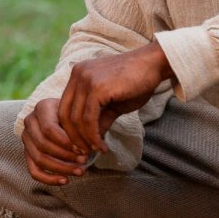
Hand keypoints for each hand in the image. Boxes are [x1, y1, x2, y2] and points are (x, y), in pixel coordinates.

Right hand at [21, 98, 91, 186]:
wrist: (64, 115)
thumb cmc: (75, 114)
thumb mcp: (79, 113)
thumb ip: (84, 126)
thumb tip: (94, 146)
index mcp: (42, 107)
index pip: (49, 129)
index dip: (66, 142)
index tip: (84, 150)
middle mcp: (30, 121)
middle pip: (43, 144)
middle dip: (66, 156)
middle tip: (84, 161)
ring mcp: (26, 137)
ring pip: (38, 158)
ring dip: (61, 168)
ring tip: (80, 171)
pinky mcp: (27, 152)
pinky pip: (33, 170)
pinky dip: (49, 179)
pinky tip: (65, 180)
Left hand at [56, 42, 172, 158]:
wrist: (154, 64)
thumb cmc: (136, 82)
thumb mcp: (113, 103)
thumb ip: (100, 118)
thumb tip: (92, 140)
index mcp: (78, 76)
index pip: (64, 107)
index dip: (69, 129)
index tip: (80, 145)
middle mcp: (77, 76)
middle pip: (65, 114)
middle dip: (73, 138)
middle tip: (84, 153)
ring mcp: (85, 80)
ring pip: (76, 119)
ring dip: (84, 140)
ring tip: (96, 150)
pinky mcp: (97, 88)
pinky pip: (89, 118)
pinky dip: (93, 135)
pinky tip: (101, 145)